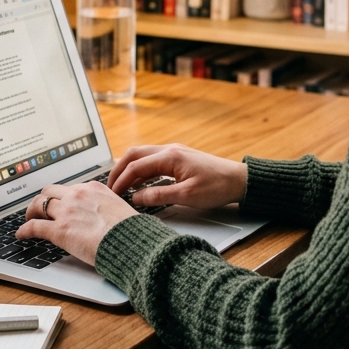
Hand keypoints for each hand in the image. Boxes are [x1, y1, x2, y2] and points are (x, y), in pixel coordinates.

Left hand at [16, 182, 137, 264]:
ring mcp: (66, 211)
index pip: (71, 188)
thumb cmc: (131, 230)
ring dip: (31, 211)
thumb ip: (107, 207)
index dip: (62, 197)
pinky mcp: (59, 230)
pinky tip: (21, 235)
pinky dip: (25, 230)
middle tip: (41, 208)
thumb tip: (106, 216)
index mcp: (94, 188)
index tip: (60, 203)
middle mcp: (77, 195)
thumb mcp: (120, 208)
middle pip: (50, 191)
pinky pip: (34, 226)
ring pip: (39, 204)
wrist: (130, 242)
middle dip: (44, 199)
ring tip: (29, 218)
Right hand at [107, 144, 247, 210]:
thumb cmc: (217, 186)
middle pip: (134, 155)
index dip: (120, 181)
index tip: (112, 194)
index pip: (135, 166)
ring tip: (120, 187)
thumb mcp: (187, 196)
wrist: (238, 180)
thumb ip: (158, 196)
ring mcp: (174, 152)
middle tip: (109, 187)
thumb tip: (136, 198)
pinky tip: (139, 184)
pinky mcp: (178, 158)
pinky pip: (152, 161)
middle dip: (118, 170)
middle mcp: (169, 150)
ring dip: (129, 170)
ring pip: (142, 156)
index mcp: (170, 157)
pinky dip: (141, 171)